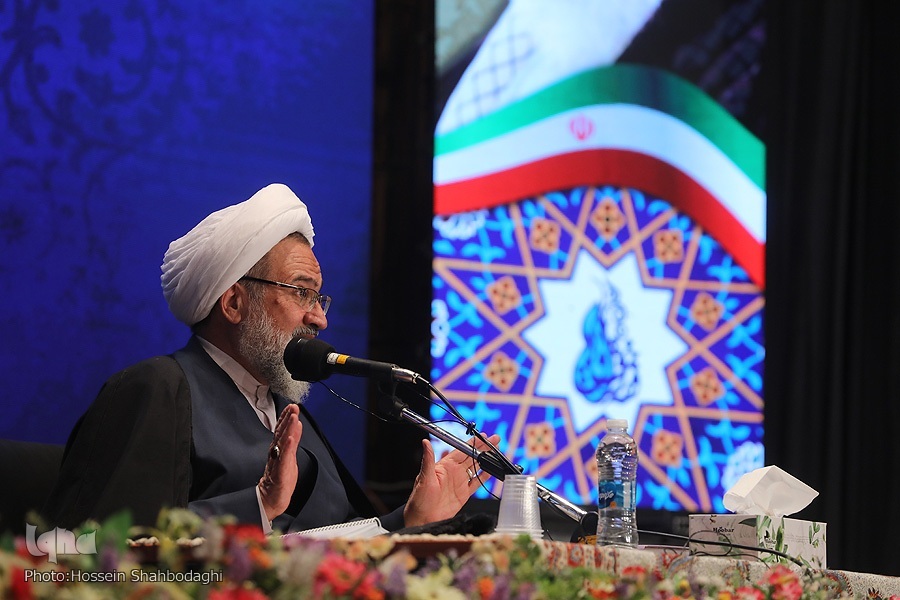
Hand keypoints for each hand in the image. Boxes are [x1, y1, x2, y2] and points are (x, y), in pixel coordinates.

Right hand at [258, 404, 301, 521]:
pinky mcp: (279, 472)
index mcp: (278, 450)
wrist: (271, 499)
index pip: (282, 430)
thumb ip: (293, 440)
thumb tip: (297, 425)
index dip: (286, 418)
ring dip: (287, 429)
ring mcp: (277, 462)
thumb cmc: (280, 479)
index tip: (291, 406)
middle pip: (281, 433)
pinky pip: (283, 459)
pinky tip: (289, 439)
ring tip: (293, 417)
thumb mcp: (290, 456)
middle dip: (287, 419)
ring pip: (281, 443)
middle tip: (293, 407)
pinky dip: (286, 448)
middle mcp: (276, 454)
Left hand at [403, 434, 501, 526]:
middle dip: (483, 448)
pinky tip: (491, 470)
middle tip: (495, 439)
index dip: (473, 443)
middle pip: (472, 456)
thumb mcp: (424, 478)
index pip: (462, 450)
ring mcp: (459, 482)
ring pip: (476, 467)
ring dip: (486, 460)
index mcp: (444, 466)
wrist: (422, 519)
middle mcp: (453, 472)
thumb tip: (425, 443)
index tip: (483, 436)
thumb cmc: (419, 499)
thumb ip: (428, 460)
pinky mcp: (463, 494)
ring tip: (496, 452)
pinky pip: (476, 482)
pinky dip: (484, 476)